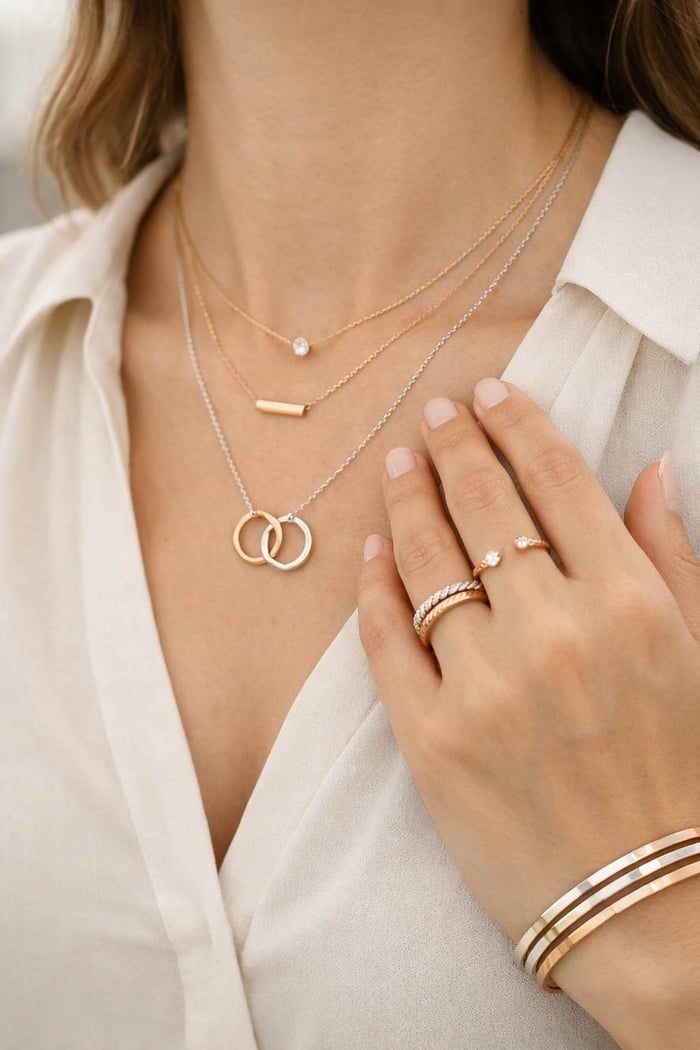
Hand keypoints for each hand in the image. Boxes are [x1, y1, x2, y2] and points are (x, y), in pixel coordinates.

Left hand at [357, 377, 699, 1044]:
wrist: (649, 912)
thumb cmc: (687, 780)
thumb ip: (670, 557)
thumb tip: (646, 470)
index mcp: (630, 603)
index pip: (555, 479)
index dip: (515, 423)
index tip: (488, 392)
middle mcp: (553, 632)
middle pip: (483, 503)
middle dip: (455, 444)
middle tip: (435, 412)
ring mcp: (484, 686)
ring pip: (426, 560)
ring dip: (408, 500)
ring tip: (400, 464)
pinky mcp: (430, 738)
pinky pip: (385, 639)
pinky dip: (374, 585)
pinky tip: (372, 550)